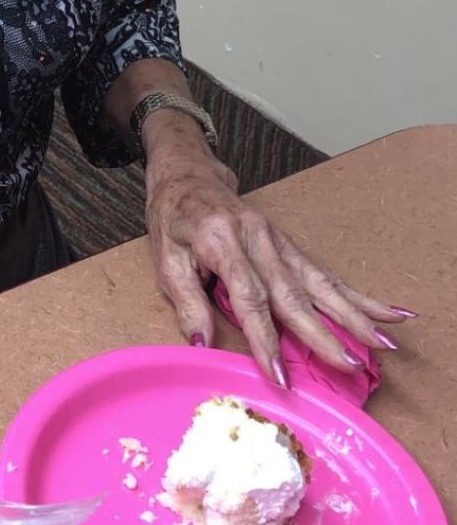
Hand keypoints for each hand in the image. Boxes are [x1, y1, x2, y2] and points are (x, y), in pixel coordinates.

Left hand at [143, 132, 414, 385]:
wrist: (187, 175)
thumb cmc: (173, 219)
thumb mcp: (165, 257)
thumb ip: (186, 300)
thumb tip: (202, 344)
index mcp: (221, 239)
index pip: (249, 296)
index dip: (265, 338)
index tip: (280, 375)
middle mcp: (256, 237)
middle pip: (293, 292)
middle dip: (322, 333)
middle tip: (348, 366)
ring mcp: (277, 239)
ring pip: (318, 282)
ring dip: (352, 314)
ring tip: (382, 343)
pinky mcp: (288, 244)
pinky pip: (323, 272)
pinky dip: (354, 294)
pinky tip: (385, 311)